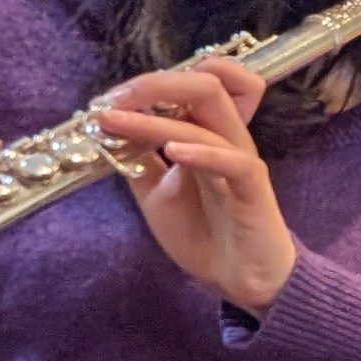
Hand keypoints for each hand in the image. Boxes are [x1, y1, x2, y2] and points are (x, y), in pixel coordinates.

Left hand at [96, 58, 296, 312]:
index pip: (200, 81)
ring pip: (210, 116)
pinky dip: (201, 151)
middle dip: (153, 84)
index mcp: (209, 134)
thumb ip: (138, 162)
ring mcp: (242, 161)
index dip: (152, 81)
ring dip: (154, 118)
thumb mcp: (156, 193)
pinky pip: (234, 161)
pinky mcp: (253, 189)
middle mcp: (229, 138)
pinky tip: (171, 153)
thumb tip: (107, 133)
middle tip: (108, 102)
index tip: (107, 101)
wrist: (236, 279)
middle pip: (207, 83)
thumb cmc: (203, 233)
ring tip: (112, 123)